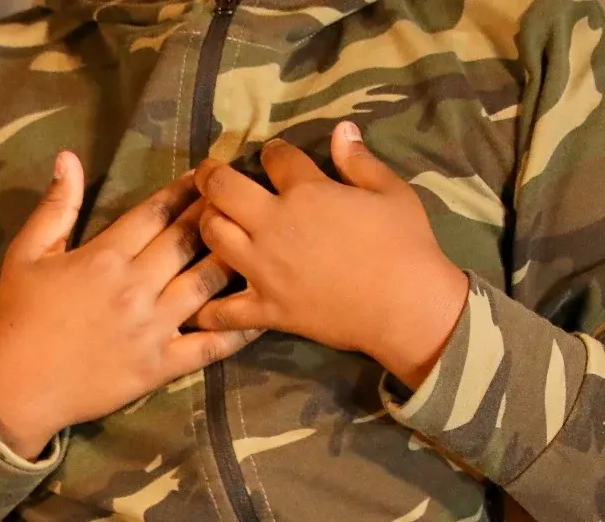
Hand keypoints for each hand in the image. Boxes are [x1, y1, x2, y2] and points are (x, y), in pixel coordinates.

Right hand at [0, 155, 256, 457]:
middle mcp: (135, 286)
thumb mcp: (25, 256)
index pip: (155, 213)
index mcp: (104, 257)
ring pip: (208, 282)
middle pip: (188, 240)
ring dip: (236, 258)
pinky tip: (263, 312)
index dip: (185, 189)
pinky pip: (210, 344)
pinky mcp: (160, 364)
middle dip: (218, 213)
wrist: (16, 388)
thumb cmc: (18, 319)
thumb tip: (68, 158)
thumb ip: (54, 207)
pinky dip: (240, 328)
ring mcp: (152, 326)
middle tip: (243, 196)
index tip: (208, 174)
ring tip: (260, 241)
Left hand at [195, 122, 471, 390]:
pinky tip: (199, 305)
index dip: (272, 150)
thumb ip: (360, 161)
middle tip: (208, 174)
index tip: (272, 153)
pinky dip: (207, 309)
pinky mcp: (264, 307)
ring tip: (209, 222)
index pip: (275, 158)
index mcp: (306, 192)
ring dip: (205, 225)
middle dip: (211, 175)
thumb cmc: (405, 243)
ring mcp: (262, 268)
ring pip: (212, 237)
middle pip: (222, 191)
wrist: (406, 304)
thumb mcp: (391, 191)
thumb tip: (342, 128)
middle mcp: (273, 226)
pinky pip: (222, 310)